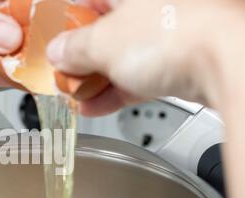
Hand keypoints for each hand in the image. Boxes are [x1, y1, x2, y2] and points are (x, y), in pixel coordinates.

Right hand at [47, 0, 244, 115]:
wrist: (227, 64)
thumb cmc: (174, 35)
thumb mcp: (102, 42)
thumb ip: (74, 48)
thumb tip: (58, 52)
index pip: (85, 1)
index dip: (64, 23)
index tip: (51, 43)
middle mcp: (151, 6)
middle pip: (102, 31)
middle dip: (78, 58)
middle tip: (61, 74)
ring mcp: (165, 33)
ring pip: (120, 56)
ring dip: (93, 80)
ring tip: (73, 96)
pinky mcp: (176, 61)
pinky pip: (137, 76)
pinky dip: (114, 92)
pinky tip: (94, 106)